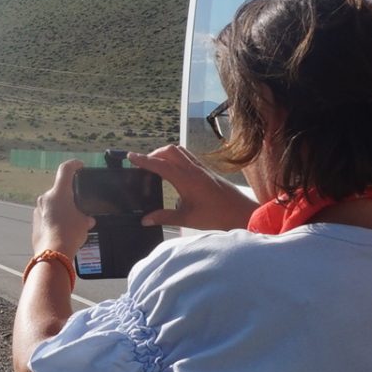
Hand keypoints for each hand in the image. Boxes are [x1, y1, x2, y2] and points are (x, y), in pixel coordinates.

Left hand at [31, 160, 93, 258]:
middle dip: (69, 197)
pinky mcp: (34, 221)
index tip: (79, 165)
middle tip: (79, 206)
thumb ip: (85, 217)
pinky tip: (62, 230)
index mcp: (59, 192)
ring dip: (60, 209)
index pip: (66, 170)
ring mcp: (37, 209)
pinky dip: (53, 219)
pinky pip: (46, 215)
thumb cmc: (70, 234)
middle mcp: (46, 198)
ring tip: (71, 222)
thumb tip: (87, 219)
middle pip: (59, 190)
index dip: (74, 164)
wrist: (53, 254)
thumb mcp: (84, 223)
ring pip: (51, 204)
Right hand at [128, 143, 259, 231]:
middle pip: (169, 151)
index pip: (160, 165)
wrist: (241, 212)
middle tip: (143, 164)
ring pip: (179, 151)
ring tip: (156, 165)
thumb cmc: (216, 216)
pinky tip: (174, 170)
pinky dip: (176, 157)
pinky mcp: (207, 170)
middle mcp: (193, 169)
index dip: (144, 160)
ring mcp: (201, 168)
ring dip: (165, 153)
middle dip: (154, 154)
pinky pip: (187, 156)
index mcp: (186, 180)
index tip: (131, 156)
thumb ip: (164, 217)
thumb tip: (144, 220)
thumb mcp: (187, 219)